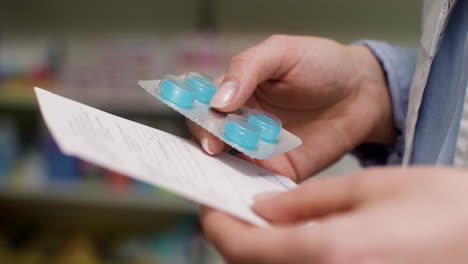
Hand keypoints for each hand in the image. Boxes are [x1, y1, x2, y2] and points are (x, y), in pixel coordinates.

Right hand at [189, 35, 395, 181]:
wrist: (362, 93)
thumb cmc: (322, 64)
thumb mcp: (282, 53)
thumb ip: (247, 68)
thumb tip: (217, 101)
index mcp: (235, 91)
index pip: (202, 105)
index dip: (198, 114)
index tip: (205, 122)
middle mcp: (240, 122)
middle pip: (209, 137)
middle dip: (208, 142)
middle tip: (216, 146)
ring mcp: (257, 148)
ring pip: (227, 164)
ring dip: (221, 169)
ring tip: (224, 172)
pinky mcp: (278, 170)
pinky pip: (255, 182)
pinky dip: (247, 188)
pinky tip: (246, 188)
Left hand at [202, 167, 467, 263]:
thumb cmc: (445, 209)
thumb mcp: (372, 187)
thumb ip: (307, 200)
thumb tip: (263, 207)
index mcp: (328, 252)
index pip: (243, 248)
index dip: (218, 226)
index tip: (209, 206)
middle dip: (234, 240)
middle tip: (232, 212)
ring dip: (257, 253)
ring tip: (260, 224)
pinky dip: (283, 261)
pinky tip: (293, 240)